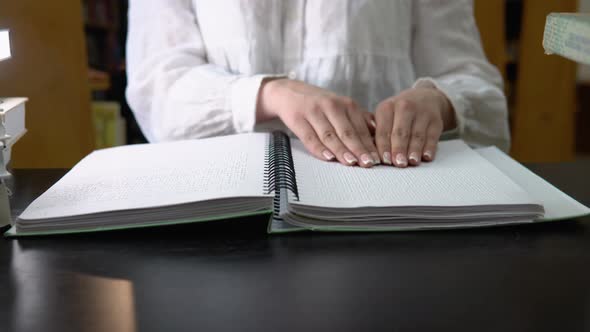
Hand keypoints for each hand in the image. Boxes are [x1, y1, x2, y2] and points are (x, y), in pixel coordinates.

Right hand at [257, 78, 378, 166]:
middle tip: (368, 163)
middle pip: (347, 132)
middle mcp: (331, 106)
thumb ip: (358, 119)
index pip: (360, 128)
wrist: (288, 92)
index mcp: (345, 104)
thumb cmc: (319, 104)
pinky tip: (328, 157)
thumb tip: (378, 135)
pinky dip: (319, 148)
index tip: (377, 158)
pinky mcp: (298, 119)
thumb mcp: (341, 106)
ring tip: (351, 163)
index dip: (369, 144)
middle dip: (359, 149)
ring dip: (341, 150)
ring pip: (330, 135)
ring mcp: (313, 112)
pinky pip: (310, 137)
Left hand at [374, 85, 455, 166]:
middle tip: (398, 163)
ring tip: (412, 162)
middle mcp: (404, 107)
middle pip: (401, 132)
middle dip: (399, 149)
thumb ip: (376, 133)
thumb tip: (370, 153)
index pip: (383, 131)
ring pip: (417, 135)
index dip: (384, 147)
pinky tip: (426, 157)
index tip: (384, 160)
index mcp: (386, 108)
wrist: (424, 98)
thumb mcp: (384, 116)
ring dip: (414, 150)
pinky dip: (430, 147)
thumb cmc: (398, 114)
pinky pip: (432, 136)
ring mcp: (422, 113)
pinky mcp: (436, 120)